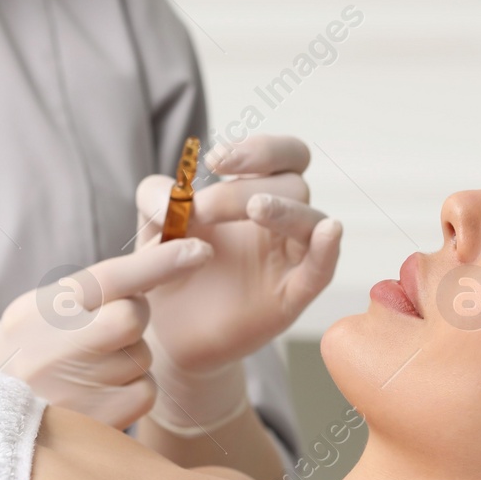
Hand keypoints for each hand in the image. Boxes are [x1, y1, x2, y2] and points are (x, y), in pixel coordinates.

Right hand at [0, 238, 212, 428]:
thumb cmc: (25, 353)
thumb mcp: (40, 310)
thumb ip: (88, 291)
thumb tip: (159, 259)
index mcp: (39, 311)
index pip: (108, 279)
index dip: (158, 262)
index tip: (198, 249)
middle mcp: (55, 349)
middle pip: (132, 318)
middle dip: (130, 319)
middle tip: (103, 330)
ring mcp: (76, 388)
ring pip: (142, 356)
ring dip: (128, 359)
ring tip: (87, 372)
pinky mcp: (97, 423)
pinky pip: (146, 392)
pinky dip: (133, 390)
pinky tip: (99, 395)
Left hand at [136, 134, 341, 374]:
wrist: (165, 329)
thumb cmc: (167, 268)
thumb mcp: (152, 225)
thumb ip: (156, 198)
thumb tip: (174, 194)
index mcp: (254, 194)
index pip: (282, 156)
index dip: (258, 150)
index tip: (215, 160)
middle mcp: (279, 223)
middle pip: (294, 183)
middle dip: (248, 187)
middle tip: (204, 209)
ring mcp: (289, 260)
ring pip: (312, 220)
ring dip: (285, 209)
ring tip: (254, 209)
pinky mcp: (289, 298)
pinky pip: (320, 271)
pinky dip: (327, 250)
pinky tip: (328, 231)